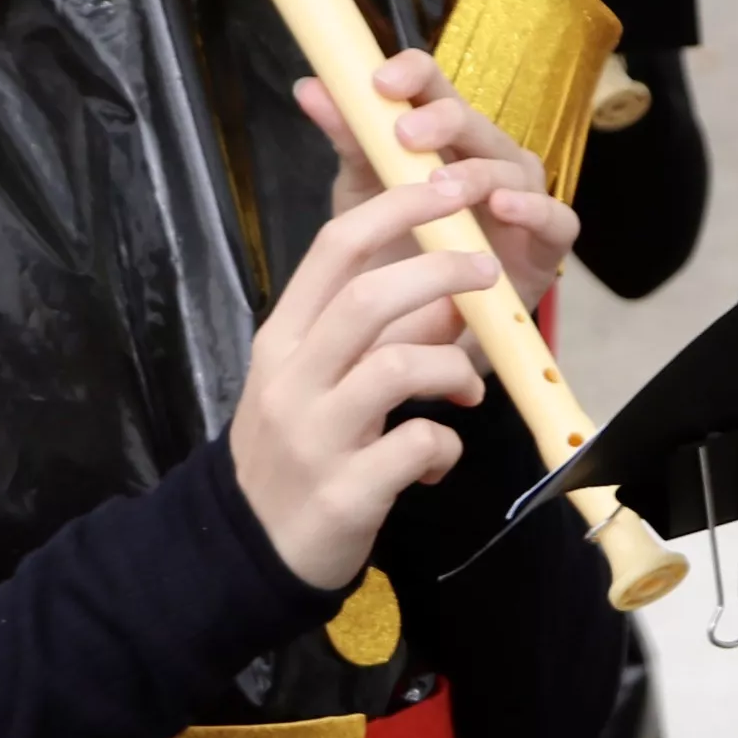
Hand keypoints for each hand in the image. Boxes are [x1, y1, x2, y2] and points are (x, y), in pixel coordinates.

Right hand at [230, 171, 497, 590]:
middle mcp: (291, 378)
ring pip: (395, 367)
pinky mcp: (345, 492)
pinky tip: (436, 460)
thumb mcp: (312, 380)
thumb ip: (368, 335)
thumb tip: (446, 290)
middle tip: (487, 273)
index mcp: (281, 338)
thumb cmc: (294, 450)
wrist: (250, 548)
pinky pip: (417, 446)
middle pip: (366, 297)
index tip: (448, 190)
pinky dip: (445, 446)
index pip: (334, 248)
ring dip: (451, 368)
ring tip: (469, 390)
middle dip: (438, 273)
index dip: (397, 210)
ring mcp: (314, 436)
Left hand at [295, 46, 577, 308]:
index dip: (412, 72)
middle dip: (440, 120)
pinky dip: (534, 209)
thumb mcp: (364, 194)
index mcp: (441, 135)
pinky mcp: (548, 242)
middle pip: (472, 119)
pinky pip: (556, 218)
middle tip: (404, 136)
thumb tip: (308, 86)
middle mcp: (485, 156)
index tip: (379, 82)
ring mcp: (522, 196)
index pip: (433, 85)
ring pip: (510, 166)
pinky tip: (504, 209)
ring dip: (477, 172)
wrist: (414, 334)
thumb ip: (348, 138)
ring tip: (443, 184)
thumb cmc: (397, 252)